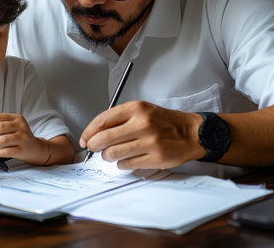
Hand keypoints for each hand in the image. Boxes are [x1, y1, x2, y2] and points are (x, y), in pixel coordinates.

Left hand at [0, 113, 49, 164]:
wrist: (35, 148)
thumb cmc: (20, 136)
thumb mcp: (14, 126)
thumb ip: (1, 125)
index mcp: (18, 118)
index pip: (0, 116)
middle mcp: (21, 127)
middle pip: (1, 127)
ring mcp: (23, 138)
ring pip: (3, 139)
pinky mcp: (22, 150)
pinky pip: (6, 151)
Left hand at [79, 101, 204, 169]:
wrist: (189, 132)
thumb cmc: (162, 121)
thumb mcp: (141, 109)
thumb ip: (119, 118)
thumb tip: (95, 132)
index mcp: (136, 108)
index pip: (102, 120)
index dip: (89, 131)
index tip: (85, 138)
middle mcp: (142, 124)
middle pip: (104, 138)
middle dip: (94, 146)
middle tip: (93, 148)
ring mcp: (149, 142)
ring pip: (113, 154)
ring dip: (106, 156)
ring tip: (110, 154)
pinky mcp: (155, 158)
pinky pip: (127, 164)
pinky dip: (121, 164)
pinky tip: (125, 159)